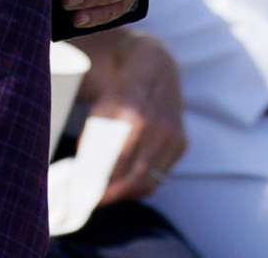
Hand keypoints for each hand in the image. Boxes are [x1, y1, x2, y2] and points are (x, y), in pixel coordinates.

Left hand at [73, 31, 186, 204]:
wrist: (155, 68)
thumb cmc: (123, 90)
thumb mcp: (102, 109)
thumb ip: (94, 140)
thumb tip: (85, 172)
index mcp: (136, 118)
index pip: (120, 165)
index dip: (105, 185)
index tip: (91, 195)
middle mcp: (159, 128)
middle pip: (138, 178)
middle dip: (117, 194)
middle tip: (100, 199)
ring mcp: (174, 136)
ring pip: (152, 181)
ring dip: (131, 191)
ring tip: (113, 192)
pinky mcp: (182, 142)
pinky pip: (162, 174)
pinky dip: (146, 182)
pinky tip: (130, 181)